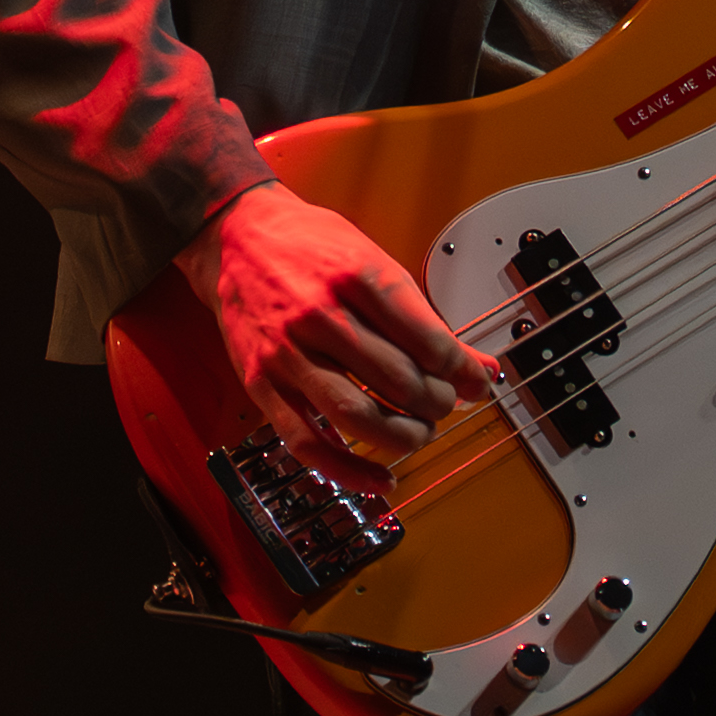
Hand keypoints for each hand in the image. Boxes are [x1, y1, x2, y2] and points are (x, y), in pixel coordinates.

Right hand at [179, 182, 501, 478]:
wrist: (235, 237)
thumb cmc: (310, 247)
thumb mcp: (375, 262)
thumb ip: (425, 319)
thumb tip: (480, 367)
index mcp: (357, 277)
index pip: (426, 340)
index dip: (461, 371)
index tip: (476, 383)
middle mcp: (320, 315)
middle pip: (398, 380)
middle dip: (437, 403)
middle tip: (447, 405)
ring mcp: (287, 353)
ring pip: (356, 416)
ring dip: (402, 436)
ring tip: (420, 432)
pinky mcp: (261, 382)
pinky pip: (305, 441)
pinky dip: (347, 470)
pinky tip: (379, 478)